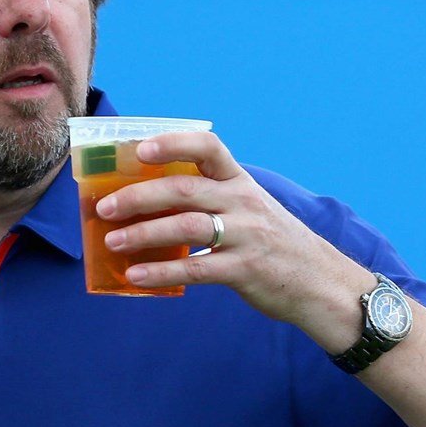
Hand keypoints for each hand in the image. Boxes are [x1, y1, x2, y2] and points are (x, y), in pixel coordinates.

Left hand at [95, 131, 372, 345]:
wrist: (320, 283)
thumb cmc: (272, 243)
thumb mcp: (248, 209)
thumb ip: (209, 200)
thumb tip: (146, 203)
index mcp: (240, 181)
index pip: (208, 147)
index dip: (172, 143)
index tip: (139, 149)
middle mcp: (243, 201)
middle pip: (184, 188)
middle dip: (139, 196)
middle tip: (104, 207)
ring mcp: (245, 235)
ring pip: (185, 227)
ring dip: (143, 233)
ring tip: (112, 241)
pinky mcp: (245, 270)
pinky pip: (195, 270)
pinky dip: (161, 272)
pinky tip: (135, 275)